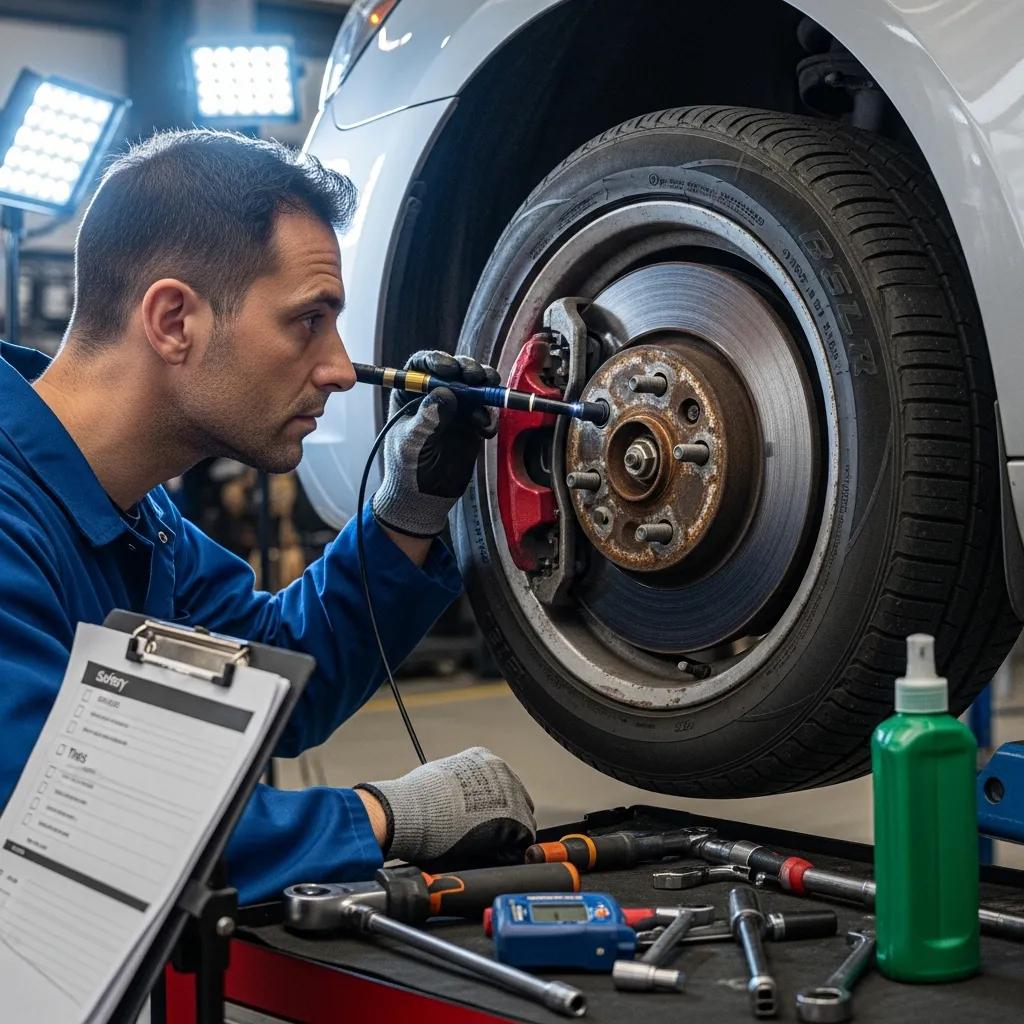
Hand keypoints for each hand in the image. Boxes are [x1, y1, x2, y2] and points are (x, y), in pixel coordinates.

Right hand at [354, 746, 536, 866]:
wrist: (416, 812)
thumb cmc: (419, 798)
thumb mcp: (441, 778)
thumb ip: (460, 784)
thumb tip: (456, 799)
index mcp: (482, 758)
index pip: (501, 782)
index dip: (494, 804)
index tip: (486, 816)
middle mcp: (500, 770)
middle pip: (517, 797)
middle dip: (506, 817)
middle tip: (488, 835)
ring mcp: (511, 792)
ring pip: (523, 818)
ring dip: (508, 834)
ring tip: (486, 846)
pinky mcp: (516, 816)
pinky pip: (522, 837)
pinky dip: (510, 849)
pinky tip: (491, 854)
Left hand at [371, 351, 498, 537]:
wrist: (423, 498)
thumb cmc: (406, 469)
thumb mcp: (411, 443)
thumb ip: (427, 418)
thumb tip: (444, 394)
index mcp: (408, 394)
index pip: (421, 366)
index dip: (436, 360)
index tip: (449, 369)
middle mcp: (433, 396)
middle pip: (454, 371)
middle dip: (468, 370)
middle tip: (477, 377)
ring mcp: (455, 409)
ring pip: (474, 388)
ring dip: (484, 389)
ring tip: (488, 397)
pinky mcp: (471, 425)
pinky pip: (485, 412)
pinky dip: (489, 416)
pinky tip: (485, 429)